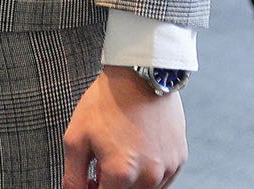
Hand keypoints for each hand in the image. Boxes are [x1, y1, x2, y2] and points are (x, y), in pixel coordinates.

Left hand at [61, 67, 185, 188]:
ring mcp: (167, 169)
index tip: (89, 178)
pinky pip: (162, 180)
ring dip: (131, 180)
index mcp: (121, 174)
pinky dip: (148, 172)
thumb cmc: (106, 102)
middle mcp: (148, 176)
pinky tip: (138, 149)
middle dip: (110, 183)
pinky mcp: (179, 159)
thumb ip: (73, 175)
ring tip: (120, 151)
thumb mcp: (76, 137)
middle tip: (101, 162)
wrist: (139, 74)